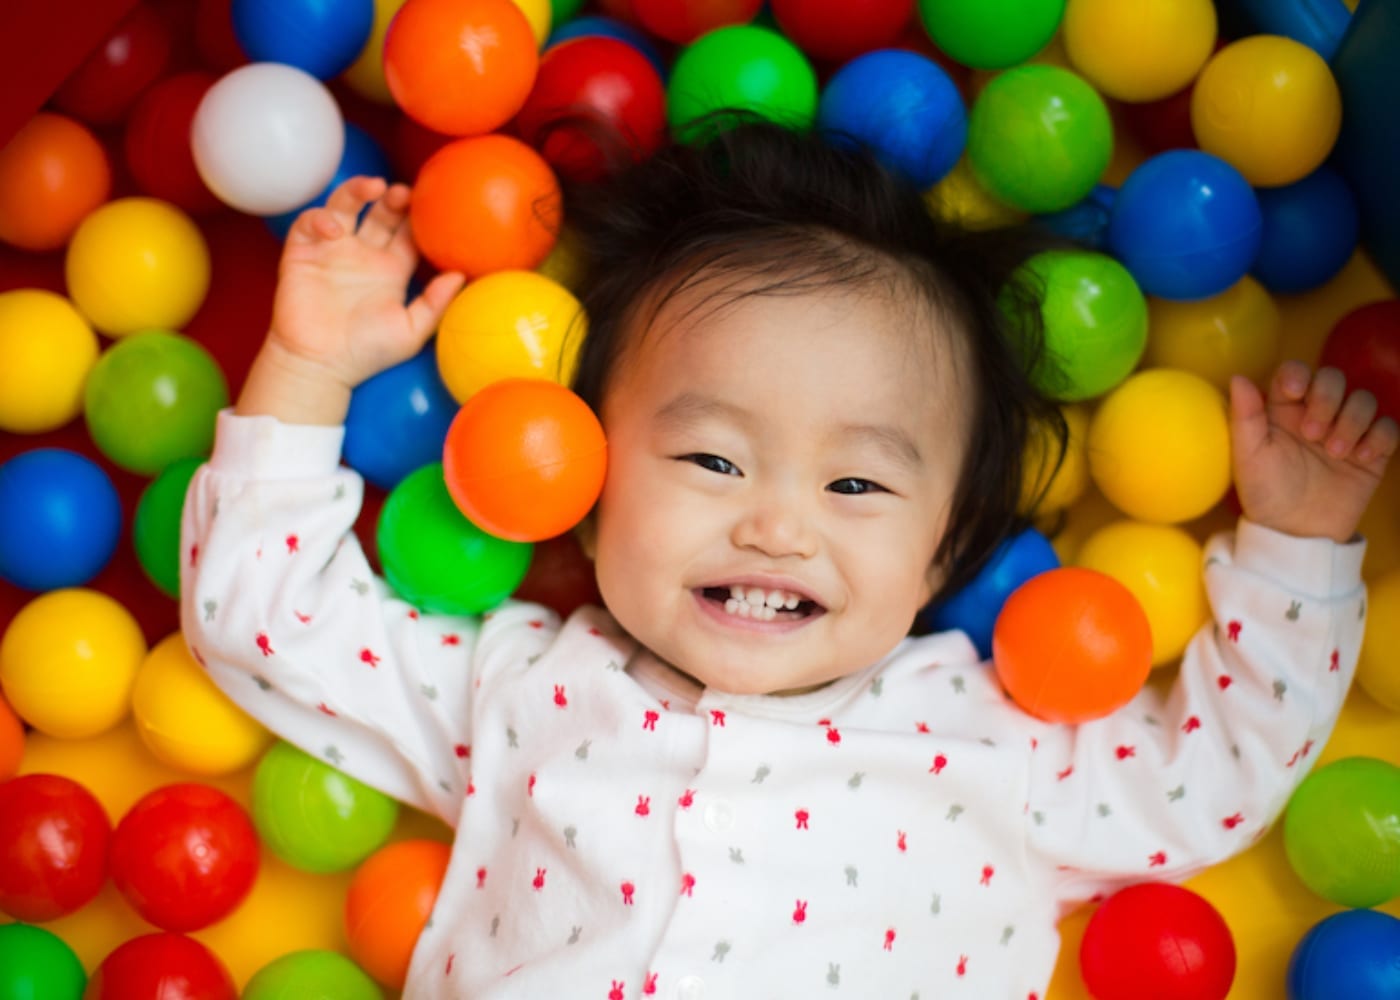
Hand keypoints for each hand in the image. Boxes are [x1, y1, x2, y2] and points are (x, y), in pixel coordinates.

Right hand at [269, 176, 464, 389]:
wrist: (320, 366)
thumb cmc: (367, 353)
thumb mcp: (411, 330)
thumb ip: (436, 304)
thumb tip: (461, 275)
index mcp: (391, 270)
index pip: (408, 234)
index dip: (417, 218)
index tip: (431, 208)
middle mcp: (363, 255)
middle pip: (380, 214)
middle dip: (392, 198)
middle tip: (404, 193)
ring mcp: (332, 251)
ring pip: (344, 207)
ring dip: (357, 191)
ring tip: (374, 187)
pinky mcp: (302, 254)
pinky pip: (309, 224)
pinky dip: (319, 218)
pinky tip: (334, 228)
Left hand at [1230, 361, 1397, 542]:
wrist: (1298, 532)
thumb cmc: (1266, 493)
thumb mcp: (1248, 457)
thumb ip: (1245, 417)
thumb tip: (1239, 378)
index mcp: (1283, 410)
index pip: (1295, 372)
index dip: (1299, 373)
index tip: (1295, 390)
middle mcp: (1315, 413)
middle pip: (1333, 378)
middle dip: (1328, 399)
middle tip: (1313, 435)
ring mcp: (1346, 429)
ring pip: (1363, 399)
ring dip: (1352, 421)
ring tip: (1335, 453)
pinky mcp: (1372, 450)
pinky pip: (1388, 426)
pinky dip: (1380, 436)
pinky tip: (1363, 458)